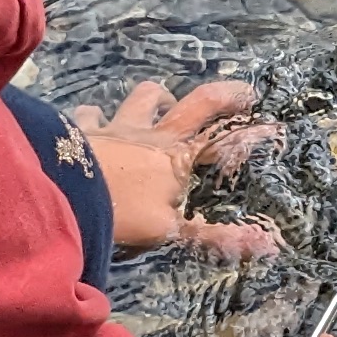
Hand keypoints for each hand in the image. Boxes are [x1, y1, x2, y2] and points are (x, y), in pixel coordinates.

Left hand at [75, 79, 282, 258]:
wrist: (64, 194)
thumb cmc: (121, 213)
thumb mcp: (171, 230)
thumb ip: (216, 236)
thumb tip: (271, 245)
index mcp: (176, 158)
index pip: (221, 138)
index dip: (246, 129)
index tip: (268, 117)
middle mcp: (152, 135)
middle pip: (193, 104)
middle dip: (220, 96)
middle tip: (238, 92)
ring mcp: (116, 127)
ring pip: (142, 99)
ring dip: (154, 98)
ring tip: (159, 102)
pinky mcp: (82, 130)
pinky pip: (90, 115)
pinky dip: (94, 117)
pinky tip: (91, 122)